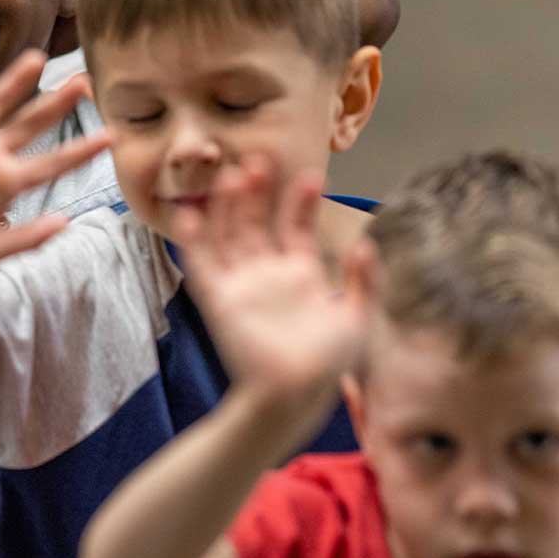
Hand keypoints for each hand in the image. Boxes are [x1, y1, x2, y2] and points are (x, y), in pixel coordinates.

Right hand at [0, 51, 111, 293]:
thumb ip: (25, 238)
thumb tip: (66, 222)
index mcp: (7, 181)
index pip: (52, 162)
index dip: (80, 150)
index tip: (111, 137)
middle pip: (30, 122)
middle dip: (57, 102)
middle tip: (86, 82)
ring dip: (14, 82)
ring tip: (37, 60)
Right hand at [171, 156, 371, 402]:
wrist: (294, 397)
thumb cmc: (327, 364)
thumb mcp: (356, 320)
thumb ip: (363, 282)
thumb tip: (367, 243)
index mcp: (300, 273)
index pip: (295, 226)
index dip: (300, 201)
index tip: (309, 174)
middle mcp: (267, 272)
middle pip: (256, 222)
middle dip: (257, 192)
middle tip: (259, 160)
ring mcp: (240, 283)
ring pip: (227, 233)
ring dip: (226, 205)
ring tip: (230, 175)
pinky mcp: (217, 298)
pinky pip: (201, 264)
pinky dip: (192, 240)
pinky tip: (190, 215)